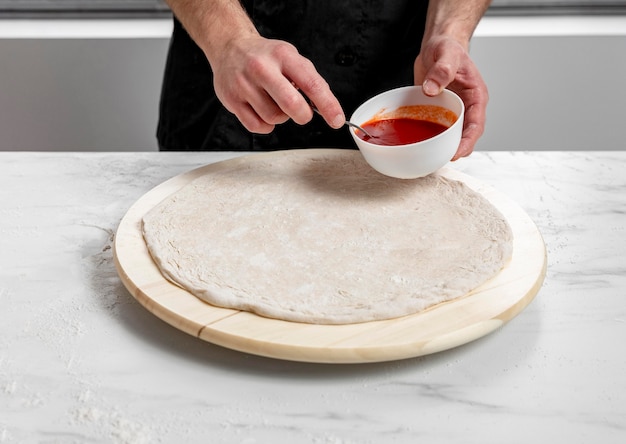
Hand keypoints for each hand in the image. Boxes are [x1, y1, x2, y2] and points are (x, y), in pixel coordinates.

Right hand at [210, 35, 344, 133]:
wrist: (230, 48)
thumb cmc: (265, 57)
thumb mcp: (290, 57)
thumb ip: (309, 80)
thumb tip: (327, 106)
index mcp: (283, 55)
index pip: (311, 84)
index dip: (328, 105)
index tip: (336, 120)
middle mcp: (262, 68)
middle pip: (292, 105)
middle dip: (303, 115)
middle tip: (302, 112)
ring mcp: (244, 84)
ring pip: (274, 118)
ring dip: (281, 116)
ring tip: (274, 101)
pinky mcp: (231, 100)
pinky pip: (258, 126)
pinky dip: (265, 124)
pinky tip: (262, 109)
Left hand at [414, 35, 487, 159]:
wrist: (437, 44)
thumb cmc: (447, 46)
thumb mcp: (446, 53)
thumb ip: (442, 70)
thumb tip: (432, 89)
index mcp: (475, 96)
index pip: (476, 125)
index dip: (468, 141)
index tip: (457, 153)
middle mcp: (466, 106)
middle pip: (465, 135)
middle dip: (455, 149)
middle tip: (440, 159)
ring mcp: (453, 110)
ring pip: (451, 134)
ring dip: (443, 145)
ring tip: (430, 156)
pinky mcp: (439, 110)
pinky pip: (437, 127)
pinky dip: (430, 136)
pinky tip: (419, 143)